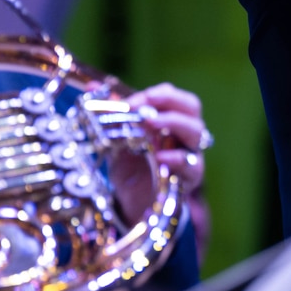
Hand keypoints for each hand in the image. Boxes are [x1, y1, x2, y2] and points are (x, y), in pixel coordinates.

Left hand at [118, 82, 211, 257]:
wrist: (133, 203)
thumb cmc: (132, 165)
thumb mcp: (119, 139)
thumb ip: (112, 114)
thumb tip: (93, 88)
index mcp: (169, 120)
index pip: (174, 97)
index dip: (156, 94)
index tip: (131, 102)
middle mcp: (183, 134)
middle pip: (192, 107)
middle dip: (169, 101)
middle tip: (145, 105)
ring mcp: (189, 154)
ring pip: (196, 131)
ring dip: (174, 123)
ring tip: (151, 123)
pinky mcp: (188, 179)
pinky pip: (192, 165)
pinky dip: (177, 158)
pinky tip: (161, 157)